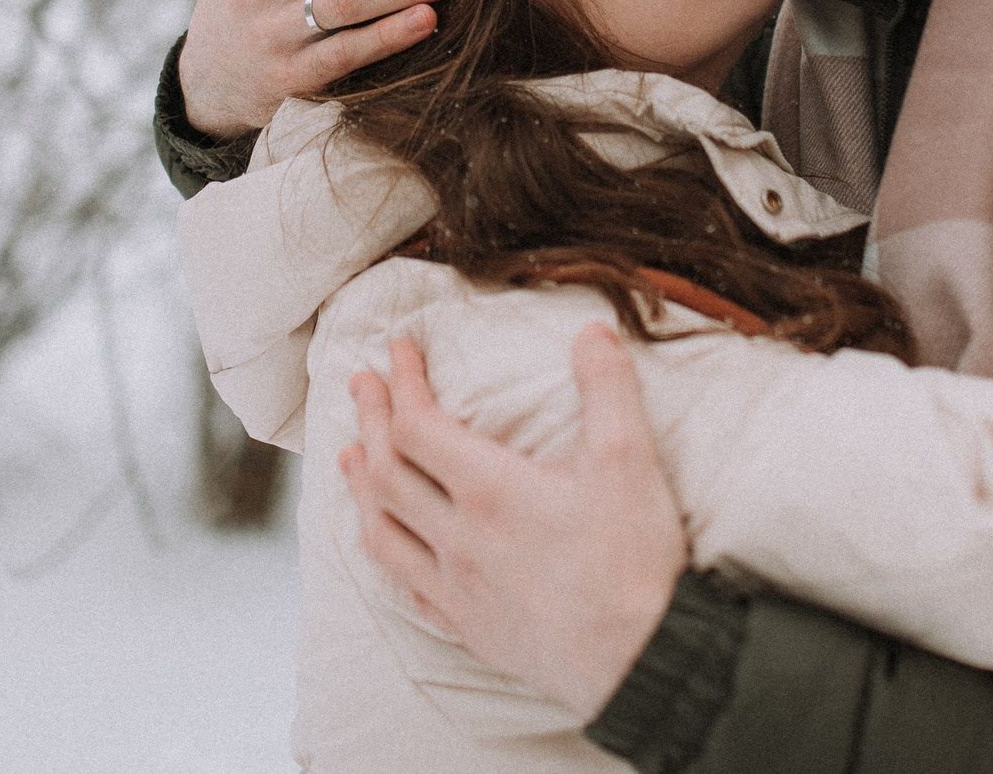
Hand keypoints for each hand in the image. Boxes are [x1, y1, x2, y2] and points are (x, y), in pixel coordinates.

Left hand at [337, 328, 686, 721]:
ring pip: (384, 532)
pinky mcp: (471, 628)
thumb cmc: (634, 560)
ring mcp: (459, 588)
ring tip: (349, 458)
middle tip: (361, 384)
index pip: (418, 426)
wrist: (643, 660)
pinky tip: (391, 544)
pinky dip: (389, 553)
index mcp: (490, 491)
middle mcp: (460, 539)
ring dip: (361, 488)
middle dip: (370, 421)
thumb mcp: (631, 461)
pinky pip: (409, 587)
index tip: (397, 350)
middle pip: (388, 473)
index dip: (401, 383)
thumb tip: (592, 332)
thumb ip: (609, 389)